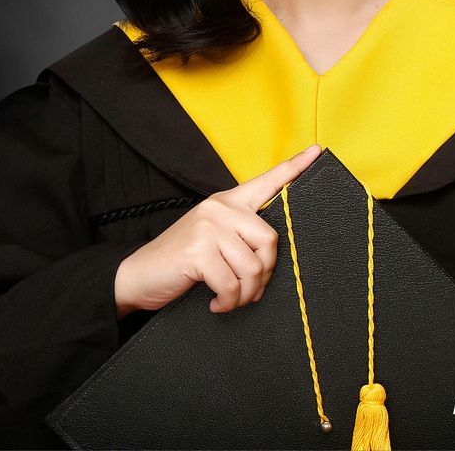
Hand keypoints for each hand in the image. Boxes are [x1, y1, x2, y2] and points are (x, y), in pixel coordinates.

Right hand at [114, 144, 321, 317]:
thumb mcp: (211, 238)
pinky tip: (216, 303)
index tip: (317, 151)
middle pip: (270, 240)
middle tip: (249, 290)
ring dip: (245, 294)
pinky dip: (228, 302)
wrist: (137, 276)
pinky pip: (233, 284)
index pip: (267, 180)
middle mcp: (220, 208)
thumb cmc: (180, 261)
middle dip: (265, 273)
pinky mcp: (198, 252)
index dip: (295, 167)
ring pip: (253, 267)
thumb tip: (268, 256)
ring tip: (230, 299)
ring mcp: (208, 228)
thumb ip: (238, 235)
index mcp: (228, 202)